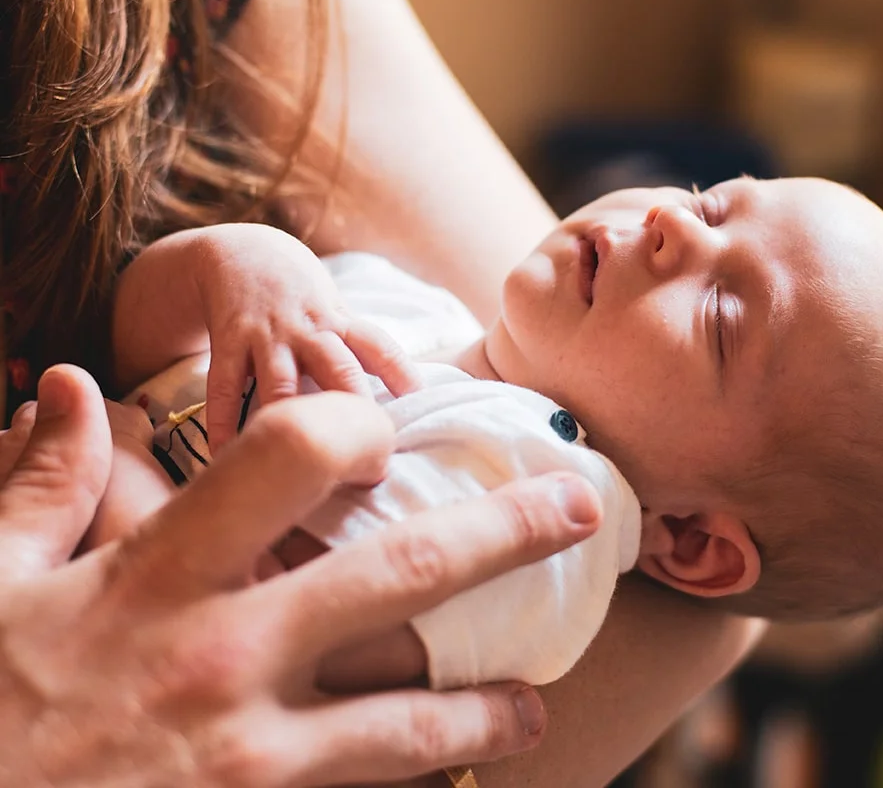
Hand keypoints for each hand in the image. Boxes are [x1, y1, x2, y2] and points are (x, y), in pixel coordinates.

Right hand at [0, 363, 600, 786]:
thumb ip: (43, 484)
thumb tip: (66, 384)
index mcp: (161, 576)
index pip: (292, 456)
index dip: (352, 425)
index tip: (384, 434)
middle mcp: (224, 656)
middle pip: (401, 574)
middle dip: (505, 530)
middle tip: (579, 506)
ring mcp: (249, 760)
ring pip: (408, 721)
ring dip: (484, 703)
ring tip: (533, 700)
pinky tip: (448, 787)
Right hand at [192, 223, 421, 447]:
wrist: (238, 252)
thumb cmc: (298, 292)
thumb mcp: (332, 308)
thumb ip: (357, 347)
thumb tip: (404, 388)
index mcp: (337, 320)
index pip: (376, 343)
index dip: (398, 368)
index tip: (417, 397)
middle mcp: (307, 328)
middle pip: (336, 366)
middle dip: (351, 401)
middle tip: (365, 444)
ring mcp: (267, 335)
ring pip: (281, 381)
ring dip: (288, 415)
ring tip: (296, 455)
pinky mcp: (229, 341)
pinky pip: (226, 386)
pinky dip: (222, 421)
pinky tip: (223, 453)